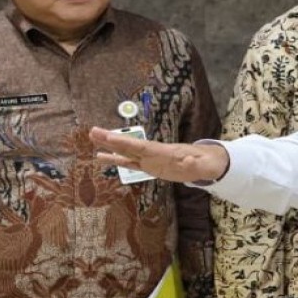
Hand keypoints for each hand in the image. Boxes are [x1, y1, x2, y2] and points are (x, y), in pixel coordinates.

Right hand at [89, 126, 228, 184]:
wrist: (207, 162)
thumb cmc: (206, 163)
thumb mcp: (204, 165)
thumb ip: (195, 164)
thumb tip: (188, 161)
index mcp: (164, 151)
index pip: (141, 147)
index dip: (125, 143)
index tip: (109, 137)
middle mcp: (153, 152)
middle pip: (129, 146)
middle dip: (111, 139)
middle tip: (92, 131)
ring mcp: (150, 159)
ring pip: (126, 153)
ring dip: (109, 147)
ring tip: (91, 140)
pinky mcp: (149, 166)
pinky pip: (129, 163)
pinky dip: (115, 160)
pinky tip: (101, 158)